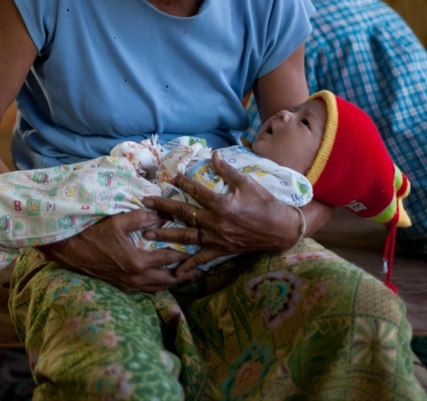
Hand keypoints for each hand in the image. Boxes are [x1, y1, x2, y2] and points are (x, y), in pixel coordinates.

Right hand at [37, 210, 188, 292]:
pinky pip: (147, 290)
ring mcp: (129, 285)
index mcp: (138, 261)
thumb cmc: (93, 235)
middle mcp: (137, 278)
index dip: (186, 254)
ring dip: (174, 282)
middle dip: (186, 275)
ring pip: (159, 287)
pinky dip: (159, 285)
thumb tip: (162, 215)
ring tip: (187, 276)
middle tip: (201, 270)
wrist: (71, 252)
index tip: (199, 249)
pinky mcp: (122, 287)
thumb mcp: (118, 221)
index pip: (169, 259)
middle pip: (169, 280)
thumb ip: (141, 218)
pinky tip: (163, 280)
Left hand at [141, 149, 303, 282]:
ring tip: (147, 232)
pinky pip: (202, 259)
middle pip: (184, 213)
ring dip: (165, 234)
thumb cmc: (265, 203)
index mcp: (221, 204)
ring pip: (186, 236)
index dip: (182, 182)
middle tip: (145, 202)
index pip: (196, 191)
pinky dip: (188, 265)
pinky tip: (174, 271)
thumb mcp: (247, 183)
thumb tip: (213, 154)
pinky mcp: (222, 250)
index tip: (170, 177)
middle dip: (163, 207)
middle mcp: (215, 222)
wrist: (281, 229)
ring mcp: (217, 238)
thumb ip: (227, 170)